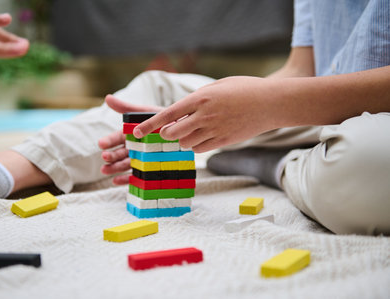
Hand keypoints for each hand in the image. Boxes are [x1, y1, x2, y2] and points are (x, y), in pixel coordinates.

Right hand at [98, 94, 162, 184]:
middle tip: (105, 157)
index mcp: (132, 134)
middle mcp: (134, 148)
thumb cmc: (165, 120)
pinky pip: (135, 176)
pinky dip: (125, 179)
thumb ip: (128, 108)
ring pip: (124, 164)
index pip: (116, 138)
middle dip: (110, 156)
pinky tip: (116, 181)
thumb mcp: (147, 112)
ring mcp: (141, 160)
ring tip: (105, 171)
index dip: (108, 141)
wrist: (186, 131)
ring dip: (114, 168)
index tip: (101, 144)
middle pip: (119, 153)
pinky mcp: (148, 170)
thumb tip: (107, 98)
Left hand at [133, 76, 279, 152]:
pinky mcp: (223, 142)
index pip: (166, 114)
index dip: (149, 125)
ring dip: (183, 139)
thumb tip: (179, 112)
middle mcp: (204, 116)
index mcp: (199, 98)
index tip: (137, 133)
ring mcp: (214, 130)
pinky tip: (204, 137)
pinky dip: (196, 146)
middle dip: (167, 134)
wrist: (271, 103)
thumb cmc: (243, 89)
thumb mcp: (216, 86)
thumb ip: (196, 99)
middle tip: (169, 130)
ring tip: (193, 130)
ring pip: (185, 144)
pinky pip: (200, 149)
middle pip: (172, 133)